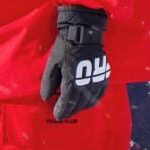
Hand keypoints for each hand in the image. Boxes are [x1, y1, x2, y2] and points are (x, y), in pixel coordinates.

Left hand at [40, 5, 109, 120]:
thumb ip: (49, 81)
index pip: (67, 102)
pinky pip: (100, 95)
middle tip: (63, 112)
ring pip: (90, 102)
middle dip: (70, 110)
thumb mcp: (53, 63)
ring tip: (73, 107)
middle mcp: (87, 84)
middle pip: (79, 104)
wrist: (84, 34)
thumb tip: (45, 97)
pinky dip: (93, 101)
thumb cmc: (65, 47)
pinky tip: (87, 101)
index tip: (56, 115)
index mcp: (72, 81)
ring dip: (81, 107)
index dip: (62, 111)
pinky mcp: (104, 77)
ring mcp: (97, 81)